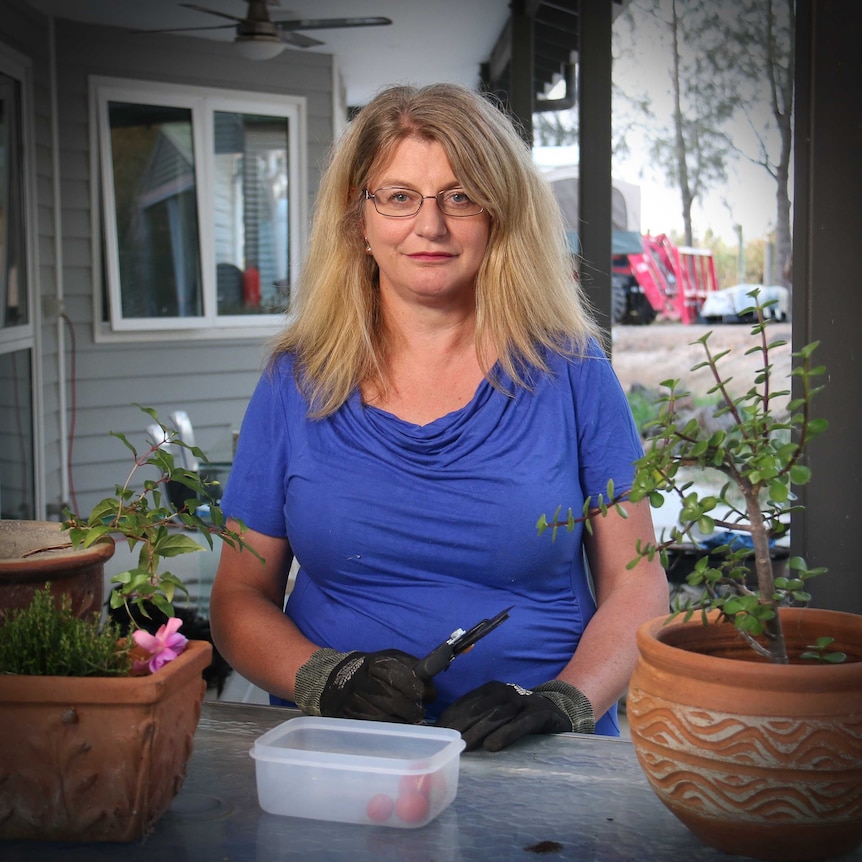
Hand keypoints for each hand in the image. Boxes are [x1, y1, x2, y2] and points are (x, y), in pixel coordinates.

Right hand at [295, 648, 433, 722]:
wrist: (330, 678)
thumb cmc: (366, 668)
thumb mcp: (386, 657)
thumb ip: (409, 666)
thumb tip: (431, 686)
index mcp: (375, 664)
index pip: (404, 678)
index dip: (420, 690)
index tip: (428, 695)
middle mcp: (364, 681)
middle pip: (397, 701)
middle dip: (414, 709)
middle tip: (420, 712)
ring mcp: (355, 701)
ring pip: (387, 717)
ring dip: (403, 721)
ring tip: (410, 720)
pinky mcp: (348, 716)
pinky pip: (374, 727)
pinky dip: (389, 728)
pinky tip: (396, 726)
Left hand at [436, 680, 594, 750]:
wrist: (558, 711)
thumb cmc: (519, 717)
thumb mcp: (497, 714)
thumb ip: (477, 719)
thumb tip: (447, 735)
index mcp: (491, 689)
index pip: (466, 703)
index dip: (451, 718)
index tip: (438, 735)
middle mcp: (505, 691)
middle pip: (478, 709)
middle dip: (461, 726)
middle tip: (447, 745)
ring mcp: (523, 701)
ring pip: (497, 716)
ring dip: (479, 731)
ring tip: (465, 747)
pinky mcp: (540, 714)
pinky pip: (521, 724)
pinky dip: (506, 734)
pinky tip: (493, 747)